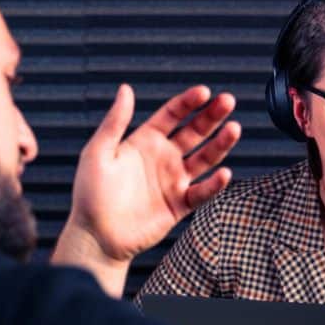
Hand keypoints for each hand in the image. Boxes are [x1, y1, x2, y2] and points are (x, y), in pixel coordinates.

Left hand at [52, 84, 239, 295]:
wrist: (96, 235)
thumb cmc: (91, 194)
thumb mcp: (98, 152)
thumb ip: (115, 122)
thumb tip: (125, 89)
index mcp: (144, 141)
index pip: (172, 115)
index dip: (188, 103)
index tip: (204, 92)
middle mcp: (163, 158)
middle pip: (194, 132)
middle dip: (212, 116)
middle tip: (228, 101)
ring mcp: (174, 181)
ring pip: (204, 159)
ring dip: (220, 144)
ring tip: (234, 129)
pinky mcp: (179, 205)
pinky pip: (202, 192)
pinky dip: (214, 184)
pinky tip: (224, 173)